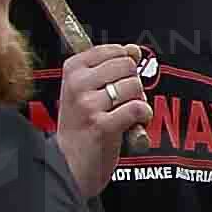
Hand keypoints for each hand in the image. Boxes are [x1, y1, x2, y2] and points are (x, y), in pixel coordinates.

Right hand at [47, 42, 150, 195]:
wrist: (68, 162)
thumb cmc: (80, 125)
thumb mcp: (85, 90)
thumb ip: (109, 67)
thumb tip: (134, 49)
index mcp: (72, 69)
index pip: (113, 50)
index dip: (125, 65)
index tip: (118, 80)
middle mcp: (78, 84)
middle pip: (127, 66)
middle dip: (133, 83)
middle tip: (122, 101)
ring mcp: (89, 105)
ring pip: (135, 87)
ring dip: (139, 102)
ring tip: (124, 114)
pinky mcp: (103, 125)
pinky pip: (138, 108)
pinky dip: (143, 116)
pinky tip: (133, 124)